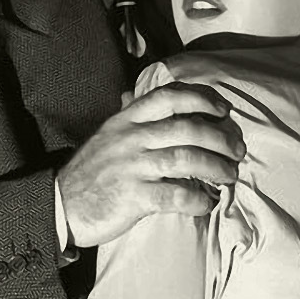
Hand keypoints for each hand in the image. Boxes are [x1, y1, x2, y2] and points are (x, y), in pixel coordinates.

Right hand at [57, 82, 245, 247]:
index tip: (223, 110)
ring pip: (186, 159)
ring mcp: (131, 167)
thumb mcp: (106, 135)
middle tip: (238, 150)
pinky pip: (175, 195)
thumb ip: (126, 116)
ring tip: (231, 176)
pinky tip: (207, 203)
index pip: (169, 97)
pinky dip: (197, 199)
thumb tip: (133, 93)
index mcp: (126, 120)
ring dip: (216, 168)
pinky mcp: (133, 197)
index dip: (201, 99)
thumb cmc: (91, 172)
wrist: (61, 206)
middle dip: (220, 138)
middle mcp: (131, 138)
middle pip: (187, 128)